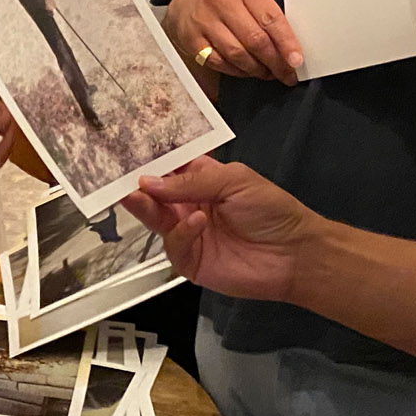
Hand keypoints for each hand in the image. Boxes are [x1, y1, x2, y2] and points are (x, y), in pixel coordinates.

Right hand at [124, 157, 324, 303]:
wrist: (295, 255)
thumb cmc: (272, 210)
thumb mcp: (234, 181)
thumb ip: (192, 181)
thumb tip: (149, 182)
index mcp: (200, 182)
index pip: (167, 170)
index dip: (148, 163)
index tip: (125, 154)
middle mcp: (189, 206)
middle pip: (154, 196)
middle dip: (137, 187)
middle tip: (120, 180)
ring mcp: (189, 234)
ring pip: (155, 221)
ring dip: (147, 208)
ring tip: (140, 196)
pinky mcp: (191, 261)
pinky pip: (174, 246)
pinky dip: (181, 233)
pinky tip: (195, 221)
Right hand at [166, 0, 302, 84]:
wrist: (186, 2)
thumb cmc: (224, 0)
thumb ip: (267, 16)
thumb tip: (290, 47)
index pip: (271, 19)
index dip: (286, 43)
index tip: (296, 60)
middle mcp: (222, 2)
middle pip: (255, 39)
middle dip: (275, 62)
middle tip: (286, 73)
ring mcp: (205, 22)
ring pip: (237, 54)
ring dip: (257, 69)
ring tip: (267, 73)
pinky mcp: (192, 40)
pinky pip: (220, 63)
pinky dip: (237, 71)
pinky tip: (246, 70)